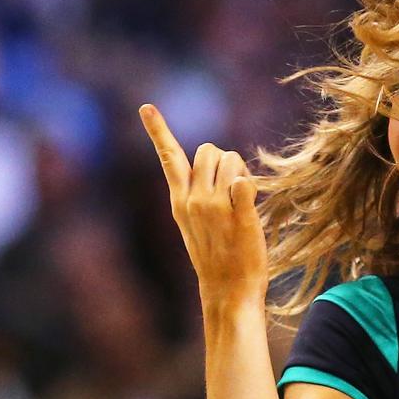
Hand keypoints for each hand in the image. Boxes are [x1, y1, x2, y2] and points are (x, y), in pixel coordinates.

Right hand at [139, 103, 267, 307]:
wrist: (228, 290)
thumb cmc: (216, 256)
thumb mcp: (194, 223)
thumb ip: (197, 193)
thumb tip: (210, 163)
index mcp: (180, 201)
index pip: (169, 158)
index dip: (158, 131)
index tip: (146, 107)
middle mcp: (193, 200)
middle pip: (209, 150)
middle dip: (224, 160)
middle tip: (233, 188)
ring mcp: (215, 207)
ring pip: (230, 159)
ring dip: (241, 171)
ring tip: (242, 201)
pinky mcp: (239, 214)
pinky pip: (246, 181)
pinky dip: (251, 187)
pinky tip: (249, 208)